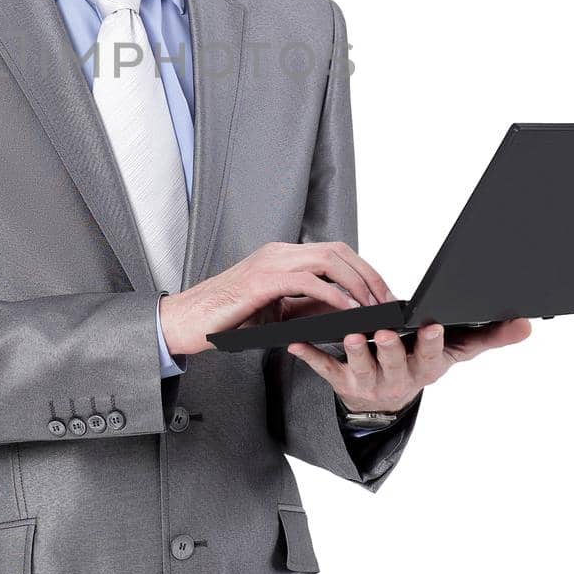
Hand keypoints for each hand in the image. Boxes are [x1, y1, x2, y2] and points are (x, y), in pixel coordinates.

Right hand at [159, 240, 390, 356]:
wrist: (186, 322)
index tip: (381, 293)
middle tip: (386, 301)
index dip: (363, 270)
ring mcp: (270, 262)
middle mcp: (279, 252)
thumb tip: (344, 313)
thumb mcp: (276, 312)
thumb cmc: (226, 319)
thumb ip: (307, 308)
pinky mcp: (262, 281)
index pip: (335, 252)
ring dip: (356, 284)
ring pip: (328, 260)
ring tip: (373, 307)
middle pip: (338, 251)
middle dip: (368, 275)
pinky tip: (347, 310)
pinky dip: (333, 294)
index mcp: (282, 256)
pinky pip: (308, 281)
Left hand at [288, 318, 533, 412]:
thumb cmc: (420, 363)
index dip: (431, 342)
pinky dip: (309, 356)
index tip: (432, 326)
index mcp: (425, 367)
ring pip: (360, 367)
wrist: (385, 402)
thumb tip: (527, 323)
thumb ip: (491, 337)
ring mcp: (368, 380)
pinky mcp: (340, 380)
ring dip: (354, 351)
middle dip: (391, 348)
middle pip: (394, 361)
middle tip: (385, 332)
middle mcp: (397, 377)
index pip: (432, 354)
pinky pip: (323, 369)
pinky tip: (295, 342)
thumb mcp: (457, 353)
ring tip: (348, 335)